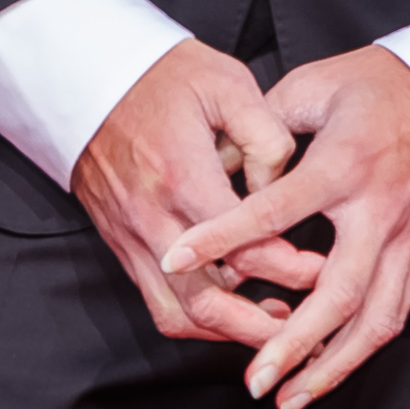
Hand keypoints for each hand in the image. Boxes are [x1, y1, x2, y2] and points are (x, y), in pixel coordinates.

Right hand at [69, 42, 301, 351]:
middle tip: (307, 330)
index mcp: (182, 177)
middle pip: (206, 301)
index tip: (324, 271)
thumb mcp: (227, 81)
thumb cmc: (161, 75)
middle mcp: (152, 219)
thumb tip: (283, 187)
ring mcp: (131, 237)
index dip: (288, 269)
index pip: (241, 247)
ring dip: (227, 333)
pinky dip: (196, 319)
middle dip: (261, 327)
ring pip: (178, 315)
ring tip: (273, 328)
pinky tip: (233, 308)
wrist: (85, 76)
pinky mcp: (121, 244)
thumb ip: (266, 135)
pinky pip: (157, 302)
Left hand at [158, 43, 409, 408]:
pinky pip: (393, 315)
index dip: (223, 236)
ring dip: (330, 368)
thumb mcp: (319, 83)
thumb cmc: (388, 83)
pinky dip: (358, 352)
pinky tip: (325, 375)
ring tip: (286, 400)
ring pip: (372, 321)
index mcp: (344, 166)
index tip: (175, 258)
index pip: (274, 211)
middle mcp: (377, 213)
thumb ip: (263, 123)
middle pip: (337, 294)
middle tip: (254, 380)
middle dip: (294, 344)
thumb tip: (217, 163)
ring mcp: (406, 241)